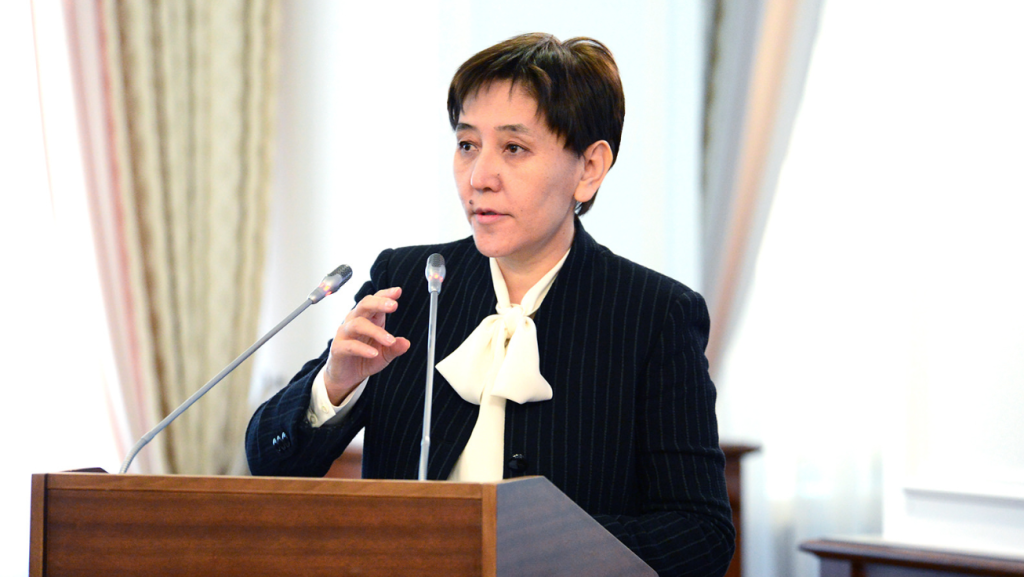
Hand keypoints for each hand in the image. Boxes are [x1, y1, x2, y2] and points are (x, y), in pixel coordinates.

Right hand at [323, 287, 410, 403]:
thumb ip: (395, 348)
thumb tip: (406, 343)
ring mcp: (345, 334)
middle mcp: (355, 321)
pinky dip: (363, 348)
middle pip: (364, 305)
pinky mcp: (338, 348)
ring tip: (390, 340)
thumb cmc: (365, 359)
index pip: (375, 301)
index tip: (398, 291)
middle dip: (379, 303)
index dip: (385, 294)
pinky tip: (373, 353)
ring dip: (376, 331)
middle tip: (393, 305)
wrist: (346, 376)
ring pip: (358, 324)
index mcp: (369, 318)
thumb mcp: (384, 354)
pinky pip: (349, 345)